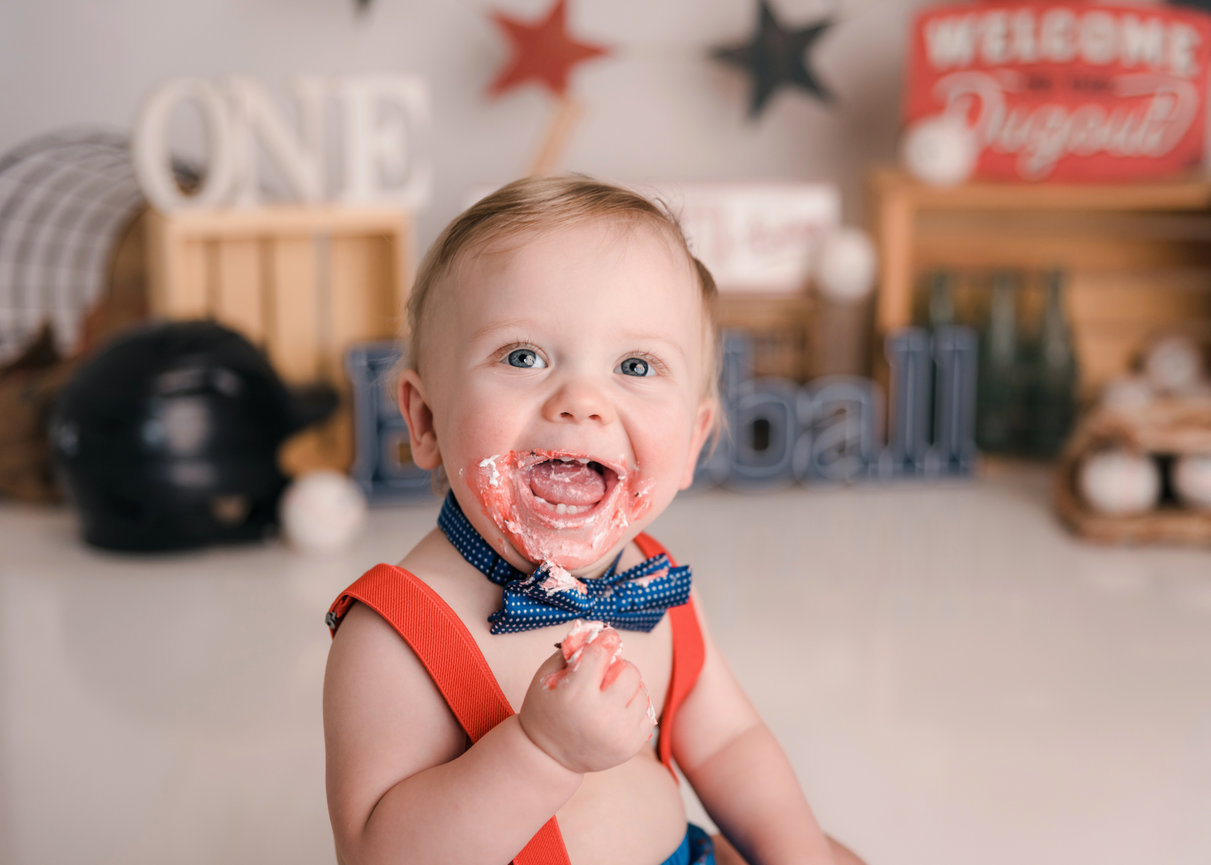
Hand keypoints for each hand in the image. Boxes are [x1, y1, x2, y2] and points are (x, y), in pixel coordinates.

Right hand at [517, 626, 654, 773]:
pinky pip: (647, 712)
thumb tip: (600, 633)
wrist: (548, 758)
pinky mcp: (631, 746)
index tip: (606, 640)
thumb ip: (572, 651)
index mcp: (576, 695)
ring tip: (610, 696)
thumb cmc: (546, 709)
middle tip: (604, 676)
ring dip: (627, 688)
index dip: (605, 641)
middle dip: (618, 668)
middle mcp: (601, 715)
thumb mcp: (547, 676)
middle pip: (630, 671)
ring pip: (641, 691)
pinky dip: (634, 707)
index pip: (602, 652)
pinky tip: (618, 710)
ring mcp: (619, 733)